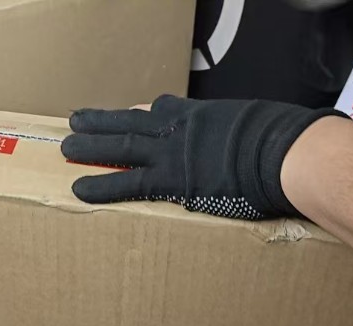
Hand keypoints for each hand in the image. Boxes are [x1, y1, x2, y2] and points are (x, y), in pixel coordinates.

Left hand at [62, 95, 340, 219]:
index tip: (134, 111)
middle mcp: (181, 128)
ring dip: (91, 146)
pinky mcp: (171, 180)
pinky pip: (127, 182)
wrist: (285, 153)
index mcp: (204, 114)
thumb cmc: (285, 140)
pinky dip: (102, 184)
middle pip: (133, 122)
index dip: (146, 113)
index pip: (166, 110)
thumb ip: (248, 133)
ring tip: (67, 147)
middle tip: (79, 121)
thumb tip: (262, 141)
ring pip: (121, 145)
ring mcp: (172, 152)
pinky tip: (80, 188)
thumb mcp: (262, 124)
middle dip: (104, 123)